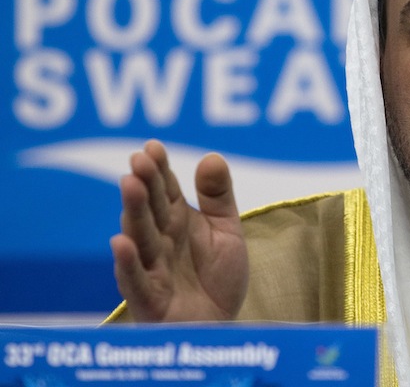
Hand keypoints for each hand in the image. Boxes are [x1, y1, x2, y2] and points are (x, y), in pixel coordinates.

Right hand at [110, 140, 247, 321]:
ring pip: (140, 239)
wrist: (221, 325)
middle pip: (150, 210)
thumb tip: (211, 156)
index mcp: (177, 222)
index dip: (159, 170)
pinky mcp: (149, 300)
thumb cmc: (218, 277)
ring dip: (133, 213)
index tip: (152, 147)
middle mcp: (160, 241)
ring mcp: (152, 269)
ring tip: (130, 185)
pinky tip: (120, 242)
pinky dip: (127, 263)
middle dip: (144, 185)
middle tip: (139, 161)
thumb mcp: (226, 231)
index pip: (166, 191)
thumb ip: (218, 197)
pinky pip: (135, 281)